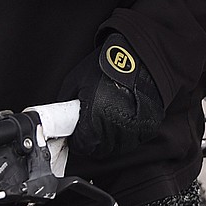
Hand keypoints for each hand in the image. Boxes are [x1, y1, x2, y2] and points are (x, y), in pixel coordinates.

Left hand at [60, 32, 164, 159]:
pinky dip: (127, 132)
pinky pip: (133, 139)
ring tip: (110, 115)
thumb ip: (65, 103)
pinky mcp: (147, 128)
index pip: (81, 146)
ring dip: (110, 137)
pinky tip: (124, 114)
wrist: (140, 56)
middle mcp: (114, 129)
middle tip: (95, 119)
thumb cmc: (108, 65)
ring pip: (116, 147)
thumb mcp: (75, 80)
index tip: (79, 128)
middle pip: (98, 149)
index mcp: (94, 120)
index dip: (78, 137)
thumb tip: (58, 118)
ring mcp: (134, 130)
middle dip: (93, 138)